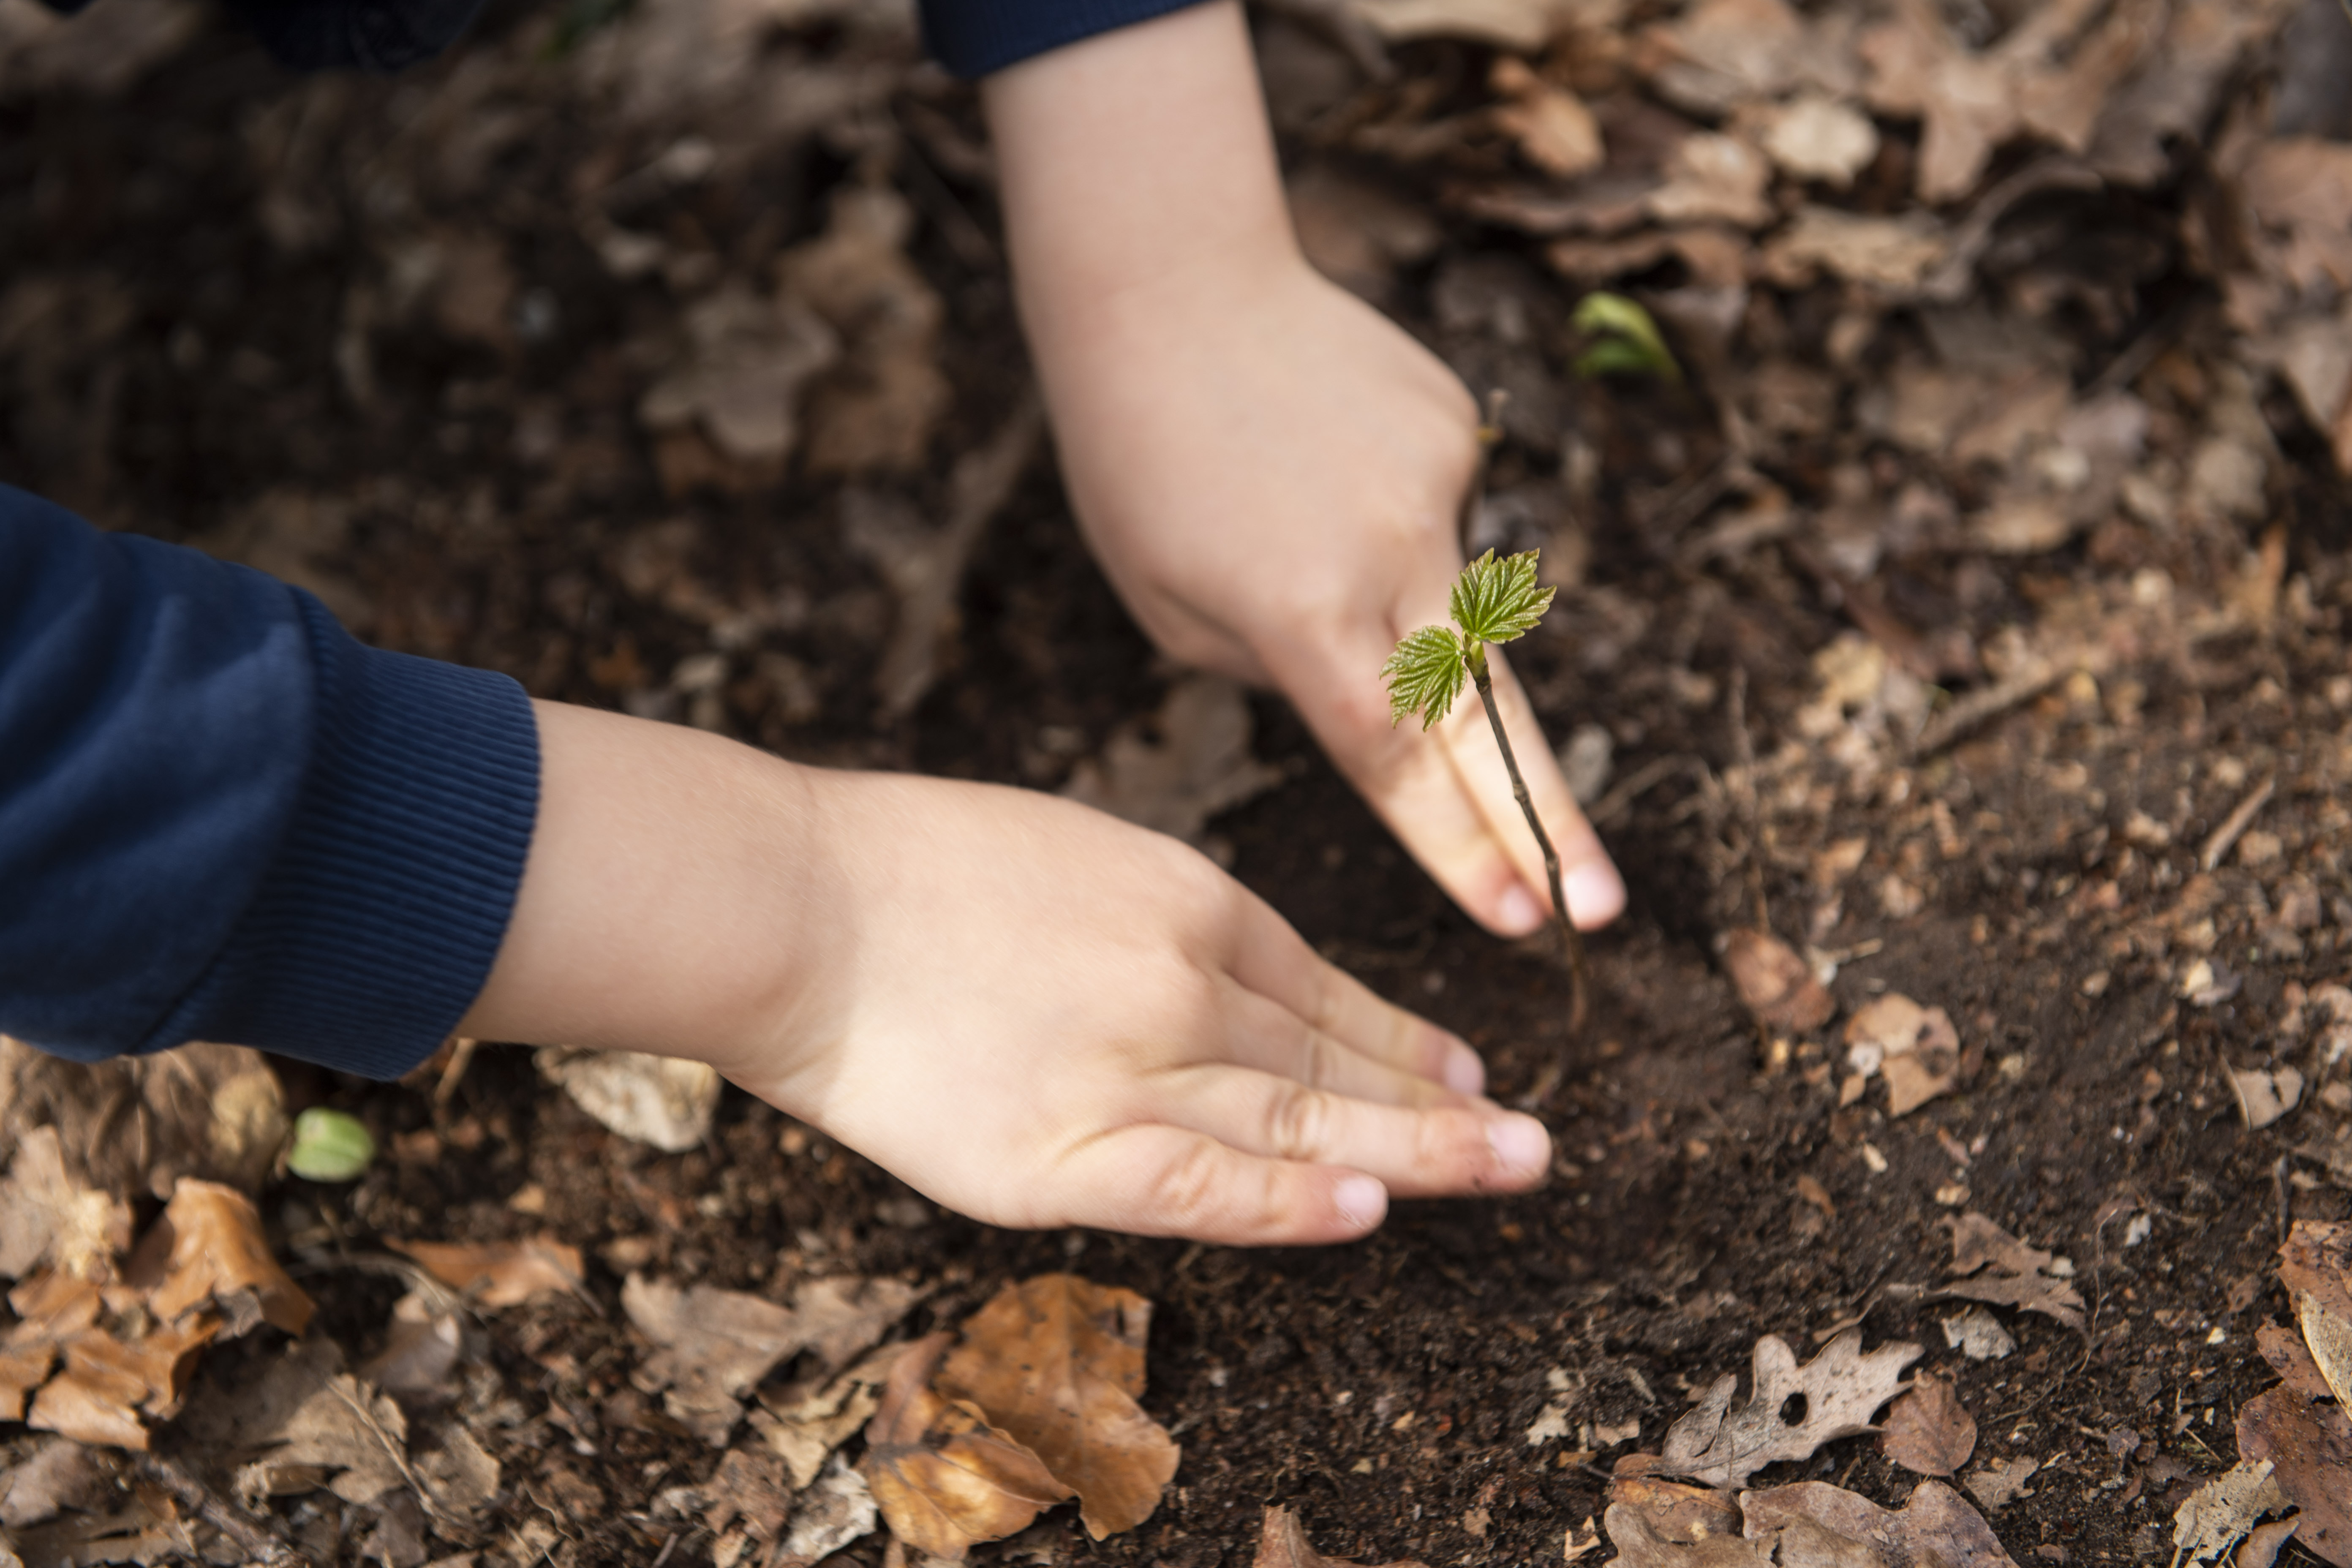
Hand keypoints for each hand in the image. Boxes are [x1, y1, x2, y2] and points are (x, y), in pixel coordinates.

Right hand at [461, 703, 1553, 1244]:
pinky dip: (1295, 1206)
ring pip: (1302, 1125)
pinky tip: (1374, 1212)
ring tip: (1506, 1168)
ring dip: (1419, 1150)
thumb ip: (1155, 920)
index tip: (1461, 1064)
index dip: (1399, 1033)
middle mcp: (1184, 981)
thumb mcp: (1069, 852)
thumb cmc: (908, 869)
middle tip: (1530, 1139)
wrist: (796, 904)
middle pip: (1335, 1059)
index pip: (1321, 984)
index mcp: (1185, 896)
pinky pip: (1208, 1188)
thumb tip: (1224, 978)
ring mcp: (1133, 1068)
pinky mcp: (1066, 1155)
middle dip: (1444, 1099)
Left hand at [985, 1, 1624, 940]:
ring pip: (1456, 598)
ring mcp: (1438, 486)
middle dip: (1546, 826)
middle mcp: (1391, 557)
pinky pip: (1437, 510)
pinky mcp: (1456, 428)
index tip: (1522, 922)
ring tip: (1297, 531)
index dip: (1462, 851)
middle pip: (1484, 722)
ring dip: (1414, 616)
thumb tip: (1382, 696)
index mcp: (1304, 616)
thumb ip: (1289, 671)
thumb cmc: (1139, 462)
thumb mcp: (1175, 608)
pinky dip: (1389, 514)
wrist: (1169, 287)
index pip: (1398, 765)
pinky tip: (1314, 458)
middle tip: (1600, 909)